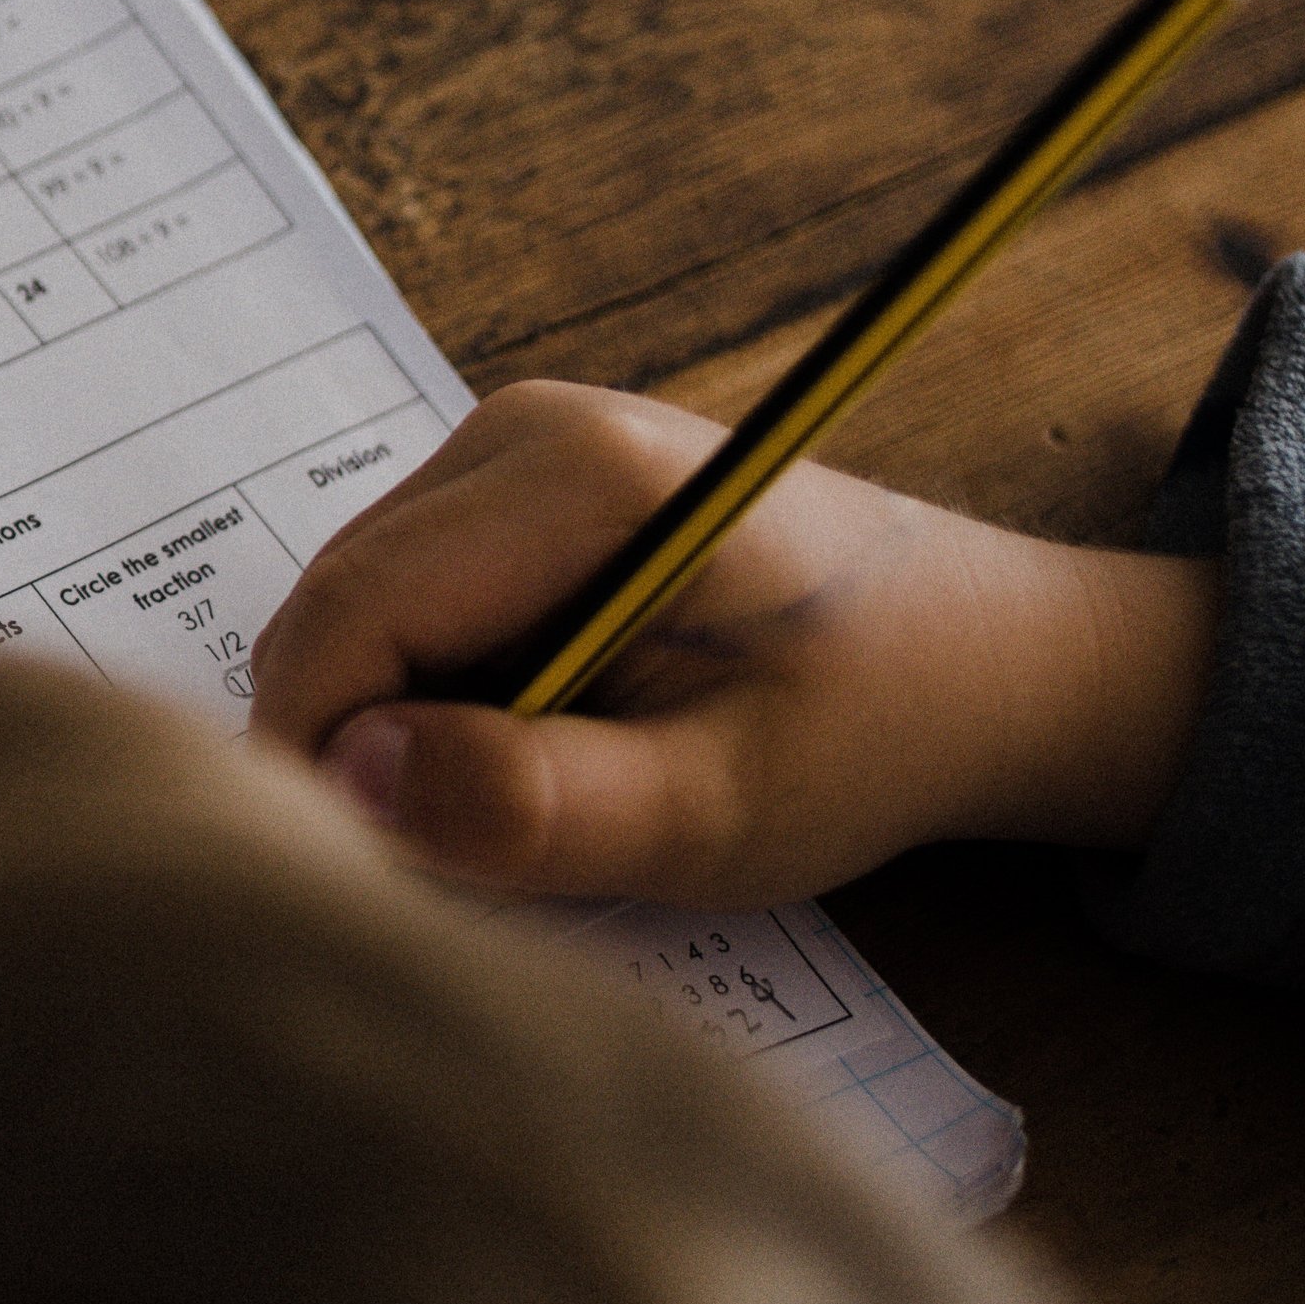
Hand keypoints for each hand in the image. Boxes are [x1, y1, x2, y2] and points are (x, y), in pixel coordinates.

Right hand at [247, 382, 1220, 905]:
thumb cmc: (870, 734)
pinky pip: (396, 612)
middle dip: (369, 750)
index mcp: (579, 475)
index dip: (327, 763)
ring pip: (351, 620)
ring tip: (542, 784)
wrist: (976, 658)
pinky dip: (432, 699)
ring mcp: (504, 447)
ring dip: (404, 729)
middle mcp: (518, 427)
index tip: (392, 876)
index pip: (346, 620)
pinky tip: (542, 732)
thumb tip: (354, 782)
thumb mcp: (721, 812)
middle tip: (487, 850)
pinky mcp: (501, 489)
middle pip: (333, 615)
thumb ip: (541, 806)